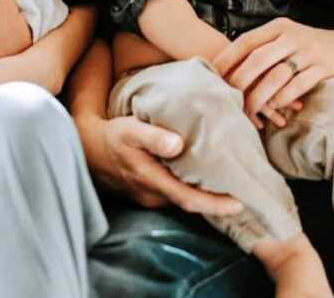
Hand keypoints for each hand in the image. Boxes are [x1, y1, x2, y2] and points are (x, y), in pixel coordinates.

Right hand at [76, 113, 243, 215]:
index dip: (214, 204)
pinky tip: (202, 174)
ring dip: (204, 193)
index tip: (239, 203)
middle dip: (216, 201)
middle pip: (190, 203)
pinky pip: (174, 192)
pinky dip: (190, 186)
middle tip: (244, 193)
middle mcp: (153, 195)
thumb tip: (178, 144)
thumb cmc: (113, 136)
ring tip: (229, 181)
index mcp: (153, 181)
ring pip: (182, 198)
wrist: (89, 148)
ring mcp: (150, 196)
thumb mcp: (131, 130)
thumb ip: (154, 137)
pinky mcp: (148, 191)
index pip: (189, 199)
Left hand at [214, 18, 333, 122]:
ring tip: (247, 110)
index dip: (227, 58)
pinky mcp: (324, 68)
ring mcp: (309, 52)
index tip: (211, 75)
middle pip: (258, 59)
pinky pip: (298, 85)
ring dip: (259, 95)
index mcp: (278, 27)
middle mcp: (293, 36)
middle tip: (226, 97)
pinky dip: (283, 99)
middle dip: (239, 80)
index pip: (246, 41)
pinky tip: (274, 109)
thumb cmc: (306, 48)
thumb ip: (261, 48)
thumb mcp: (285, 39)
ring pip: (277, 74)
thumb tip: (225, 67)